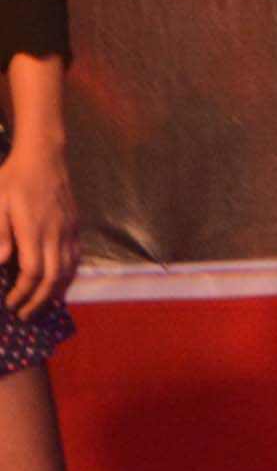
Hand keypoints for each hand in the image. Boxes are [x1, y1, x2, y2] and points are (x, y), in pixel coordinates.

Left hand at [0, 134, 76, 316]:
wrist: (44, 155)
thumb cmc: (13, 179)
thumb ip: (0, 232)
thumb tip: (0, 262)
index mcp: (34, 229)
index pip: (33, 272)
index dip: (23, 293)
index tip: (9, 304)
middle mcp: (56, 233)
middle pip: (54, 277)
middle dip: (39, 301)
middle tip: (24, 315)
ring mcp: (69, 229)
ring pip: (69, 270)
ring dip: (56, 292)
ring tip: (41, 306)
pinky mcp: (75, 225)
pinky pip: (76, 257)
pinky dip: (68, 276)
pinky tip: (58, 283)